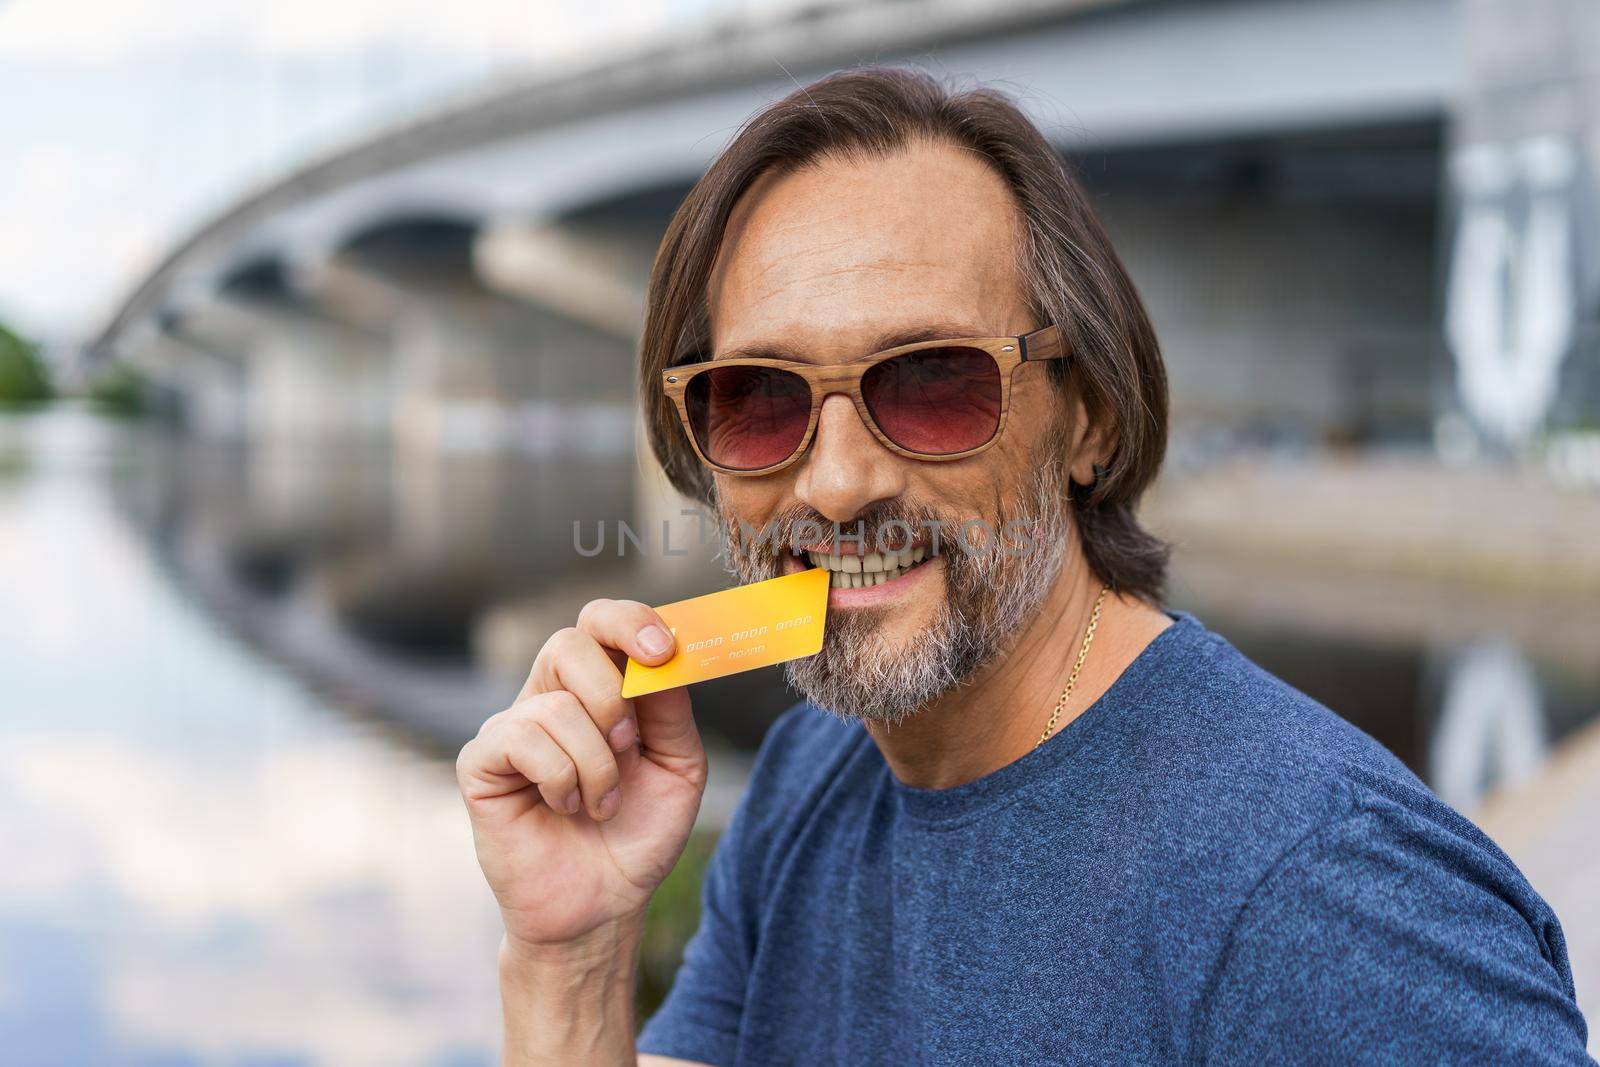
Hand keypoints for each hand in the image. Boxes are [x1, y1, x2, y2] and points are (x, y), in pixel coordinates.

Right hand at [457, 599, 705, 951]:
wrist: (603, 904)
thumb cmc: (639, 833)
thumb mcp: (679, 767)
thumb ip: (672, 709)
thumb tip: (660, 658)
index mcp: (598, 687)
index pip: (600, 621)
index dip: (629, 621)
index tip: (662, 651)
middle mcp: (551, 696)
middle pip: (569, 642)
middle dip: (612, 694)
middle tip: (629, 746)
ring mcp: (512, 727)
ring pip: (557, 706)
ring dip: (598, 763)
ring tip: (601, 803)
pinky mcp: (480, 763)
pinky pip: (522, 739)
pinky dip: (561, 779)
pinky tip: (564, 807)